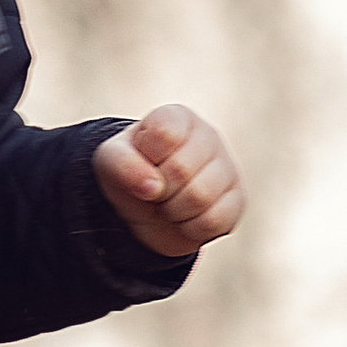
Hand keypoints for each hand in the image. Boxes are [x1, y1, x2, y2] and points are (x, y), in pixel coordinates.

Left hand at [91, 103, 245, 257]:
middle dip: (157, 190)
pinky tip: (186, 218)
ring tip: (169, 203)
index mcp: (177, 118)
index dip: (144, 159)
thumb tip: (152, 186)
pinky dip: (190, 229)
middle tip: (154, 189)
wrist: (147, 208)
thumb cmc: (131, 174)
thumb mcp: (110, 162)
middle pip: (181, 171)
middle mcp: (208, 136)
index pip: (163, 135)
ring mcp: (227, 168)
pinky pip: (213, 222)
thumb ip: (122, 164)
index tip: (141, 163)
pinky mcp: (237, 201)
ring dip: (172, 211)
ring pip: (199, 198)